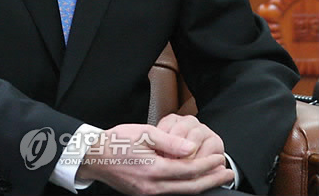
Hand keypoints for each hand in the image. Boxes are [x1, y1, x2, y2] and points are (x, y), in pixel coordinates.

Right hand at [76, 120, 233, 194]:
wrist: (94, 156)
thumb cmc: (117, 141)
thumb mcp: (143, 133)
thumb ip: (169, 141)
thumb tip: (191, 148)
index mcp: (153, 170)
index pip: (188, 170)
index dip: (207, 165)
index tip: (220, 158)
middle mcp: (153, 187)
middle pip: (189, 187)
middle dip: (211, 181)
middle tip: (227, 173)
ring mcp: (148, 193)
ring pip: (182, 193)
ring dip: (201, 185)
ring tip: (215, 177)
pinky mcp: (144, 194)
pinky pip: (171, 192)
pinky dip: (185, 186)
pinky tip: (192, 180)